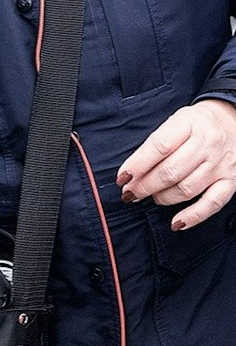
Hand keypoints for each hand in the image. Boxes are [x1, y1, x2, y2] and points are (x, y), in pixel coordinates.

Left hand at [118, 99, 235, 229]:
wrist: (232, 121)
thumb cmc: (195, 124)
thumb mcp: (174, 121)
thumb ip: (156, 143)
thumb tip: (132, 172)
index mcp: (188, 123)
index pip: (158, 146)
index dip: (137, 165)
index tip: (121, 178)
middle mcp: (207, 143)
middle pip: (170, 171)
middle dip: (145, 186)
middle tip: (129, 194)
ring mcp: (221, 164)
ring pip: (187, 188)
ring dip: (163, 198)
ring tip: (150, 197)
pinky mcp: (232, 181)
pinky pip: (212, 204)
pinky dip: (193, 216)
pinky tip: (176, 223)